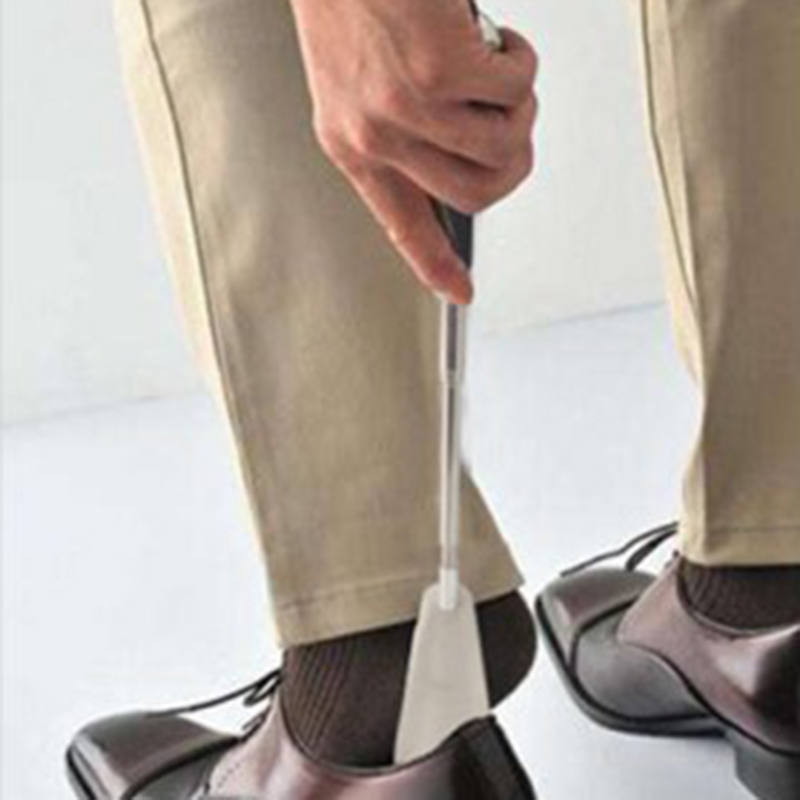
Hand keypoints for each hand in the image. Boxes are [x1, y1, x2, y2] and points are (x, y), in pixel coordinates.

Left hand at [289, 0, 538, 303]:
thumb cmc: (351, 0)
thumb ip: (402, 131)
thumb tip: (466, 153)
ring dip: (520, 107)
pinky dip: (521, 61)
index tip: (460, 291)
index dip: (435, 264)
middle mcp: (376, 137)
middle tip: (514, 124)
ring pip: (504, 147)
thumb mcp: (356, 84)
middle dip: (512, 163)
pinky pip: (517, 89)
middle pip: (474, 196)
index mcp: (351, 146)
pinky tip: (495, 36)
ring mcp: (407, 109)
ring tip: (499, 68)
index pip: (400, 223)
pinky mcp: (442, 71)